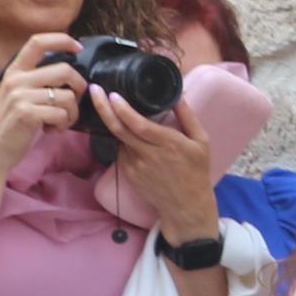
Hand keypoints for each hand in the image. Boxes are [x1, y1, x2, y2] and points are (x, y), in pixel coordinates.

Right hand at [0, 35, 83, 172]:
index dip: (61, 39)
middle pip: (65, 70)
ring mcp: (20, 96)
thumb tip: (68, 71)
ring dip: (72, 113)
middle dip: (79, 88)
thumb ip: (36, 80)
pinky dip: (64, 124)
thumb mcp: (17, 95)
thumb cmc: (10, 124)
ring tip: (59, 122)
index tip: (78, 47)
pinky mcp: (27, 113)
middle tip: (71, 104)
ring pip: (68, 96)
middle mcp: (16, 80)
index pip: (37, 42)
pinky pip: (63, 113)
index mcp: (14, 71)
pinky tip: (51, 130)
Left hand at [95, 90, 220, 243]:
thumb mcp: (201, 142)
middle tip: (94, 91)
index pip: (138, 124)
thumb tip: (178, 96)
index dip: (123, 109)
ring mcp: (134, 165)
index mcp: (168, 144)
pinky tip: (136, 142)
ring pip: (119, 139)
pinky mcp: (127, 173)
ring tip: (124, 116)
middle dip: (103, 108)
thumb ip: (189, 118)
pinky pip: (121, 151)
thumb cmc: (196, 171)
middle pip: (119, 129)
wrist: (185, 204)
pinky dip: (125, 142)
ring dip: (119, 125)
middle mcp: (148, 154)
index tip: (113, 94)